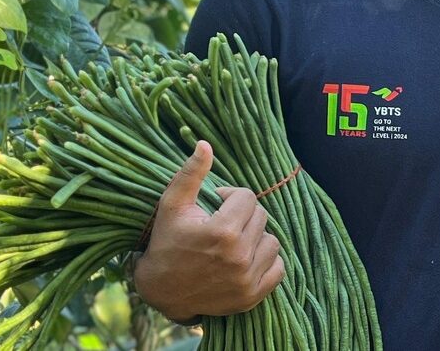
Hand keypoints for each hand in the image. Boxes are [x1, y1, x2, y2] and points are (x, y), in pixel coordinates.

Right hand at [131, 141, 284, 321]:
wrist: (162, 291)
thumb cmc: (166, 242)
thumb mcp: (172, 205)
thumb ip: (190, 173)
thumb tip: (205, 144)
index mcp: (222, 231)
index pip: (247, 198)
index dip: (230, 197)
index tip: (215, 206)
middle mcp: (239, 257)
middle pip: (261, 217)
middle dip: (243, 215)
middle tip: (223, 224)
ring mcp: (247, 279)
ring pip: (272, 241)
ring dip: (256, 237)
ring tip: (234, 241)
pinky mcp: (253, 296)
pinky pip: (278, 268)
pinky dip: (266, 261)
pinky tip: (245, 259)